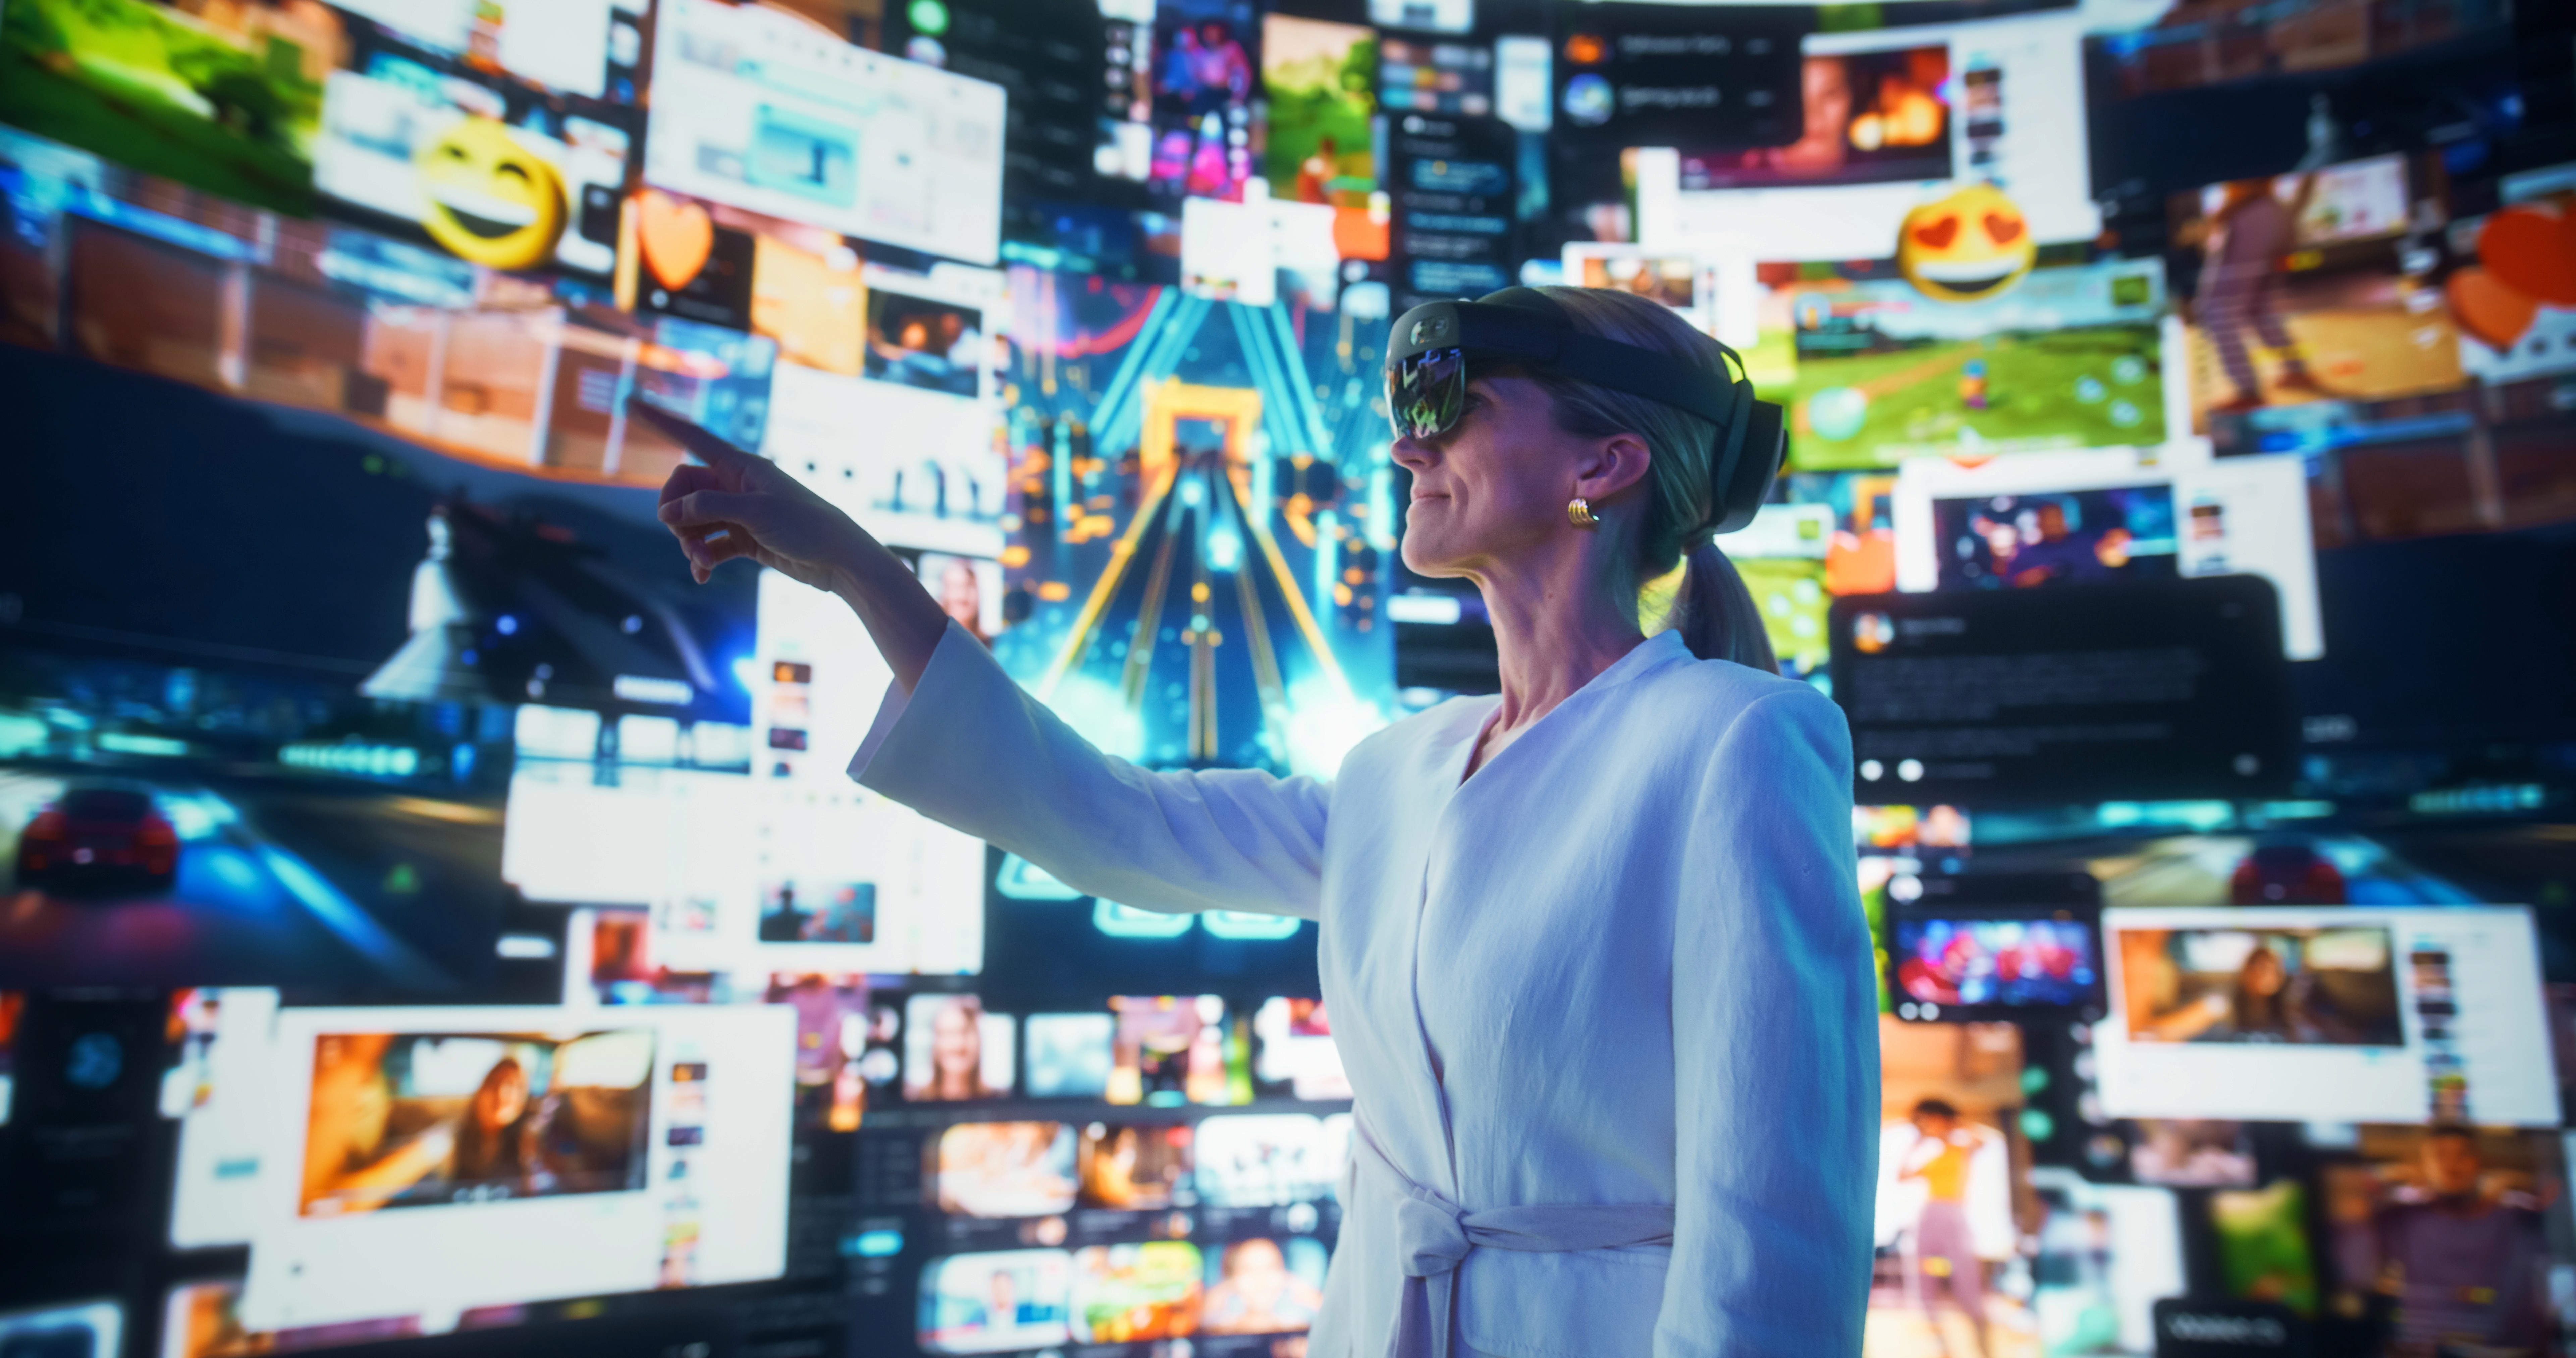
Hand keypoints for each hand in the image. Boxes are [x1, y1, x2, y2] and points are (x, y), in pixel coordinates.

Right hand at [635, 398, 864, 591]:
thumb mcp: (755, 513)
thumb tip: (670, 511)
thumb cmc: (806, 526)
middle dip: (676, 515)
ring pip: (693, 521)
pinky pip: (709, 545)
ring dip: (690, 543)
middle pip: (683, 490)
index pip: (691, 436)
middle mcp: (736, 484)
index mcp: (740, 465)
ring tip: (701, 564)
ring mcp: (738, 512)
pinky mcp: (744, 538)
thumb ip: (709, 506)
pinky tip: (703, 576)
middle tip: (683, 538)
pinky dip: (703, 558)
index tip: (630, 401)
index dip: (659, 419)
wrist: (839, 560)